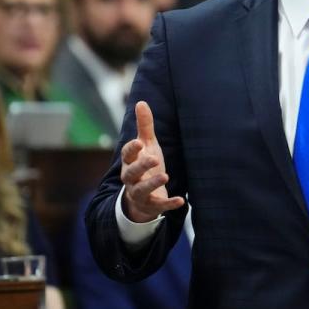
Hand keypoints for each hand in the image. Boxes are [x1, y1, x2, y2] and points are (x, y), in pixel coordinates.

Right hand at [120, 101, 185, 222]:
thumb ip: (144, 126)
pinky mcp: (151, 205)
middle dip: (141, 166)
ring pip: (141, 190)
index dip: (131, 149)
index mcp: (130, 162)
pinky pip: (158, 206)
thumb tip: (141, 102)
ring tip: (165, 176)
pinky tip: (181, 200)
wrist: (143, 197)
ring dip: (152, 184)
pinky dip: (168, 204)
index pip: (126, 155)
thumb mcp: (147, 146)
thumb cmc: (145, 166)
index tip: (138, 143)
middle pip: (131, 173)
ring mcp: (140, 193)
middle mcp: (131, 178)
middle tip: (154, 159)